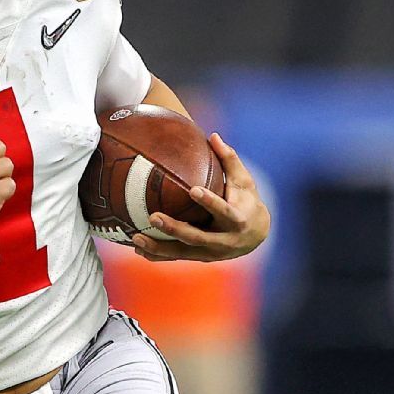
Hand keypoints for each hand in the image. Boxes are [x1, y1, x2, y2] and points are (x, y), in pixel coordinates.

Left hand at [132, 133, 269, 261]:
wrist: (256, 235)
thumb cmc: (246, 200)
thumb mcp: (244, 181)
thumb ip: (229, 159)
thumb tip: (213, 135)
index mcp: (237, 219)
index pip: (224, 211)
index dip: (210, 202)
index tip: (193, 190)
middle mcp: (224, 240)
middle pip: (198, 237)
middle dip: (175, 229)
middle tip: (153, 216)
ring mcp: (211, 252)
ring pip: (183, 252)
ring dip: (159, 246)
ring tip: (136, 237)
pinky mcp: (200, 257)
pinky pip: (177, 257)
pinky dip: (158, 255)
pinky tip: (138, 249)